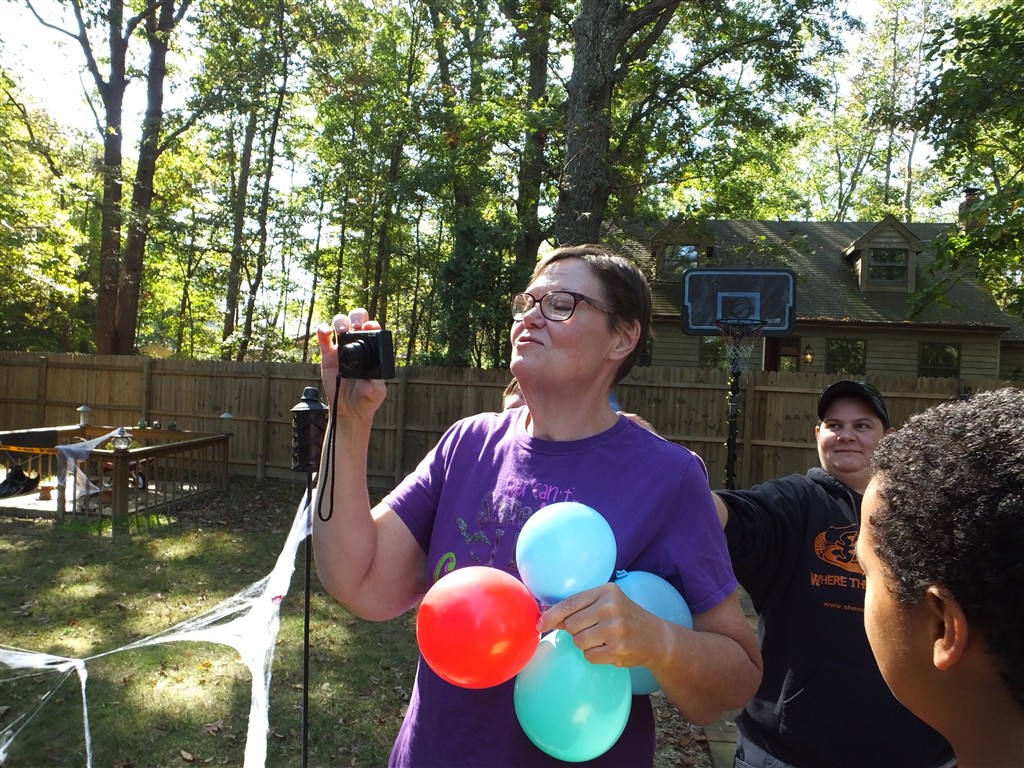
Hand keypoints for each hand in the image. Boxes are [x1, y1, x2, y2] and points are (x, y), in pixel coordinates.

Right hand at [316, 309, 387, 419]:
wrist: (348, 409)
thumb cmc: (365, 399)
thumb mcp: (376, 395)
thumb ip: (374, 389)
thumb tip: (367, 384)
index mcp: (372, 350)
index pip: (373, 330)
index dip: (372, 325)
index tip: (370, 327)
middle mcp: (357, 345)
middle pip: (357, 320)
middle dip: (356, 317)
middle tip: (355, 326)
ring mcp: (341, 348)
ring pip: (340, 324)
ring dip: (340, 321)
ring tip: (341, 330)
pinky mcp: (327, 354)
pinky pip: (323, 338)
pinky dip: (323, 330)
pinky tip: (326, 332)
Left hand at [538, 582, 665, 669]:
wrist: (656, 637)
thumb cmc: (625, 617)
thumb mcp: (606, 603)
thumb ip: (580, 608)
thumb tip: (547, 619)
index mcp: (606, 591)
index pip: (570, 603)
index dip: (551, 615)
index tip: (540, 624)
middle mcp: (611, 607)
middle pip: (571, 624)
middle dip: (575, 631)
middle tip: (592, 629)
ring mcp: (616, 628)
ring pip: (578, 641)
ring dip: (585, 644)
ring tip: (602, 639)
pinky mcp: (619, 649)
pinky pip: (590, 656)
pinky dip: (594, 655)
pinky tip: (609, 649)